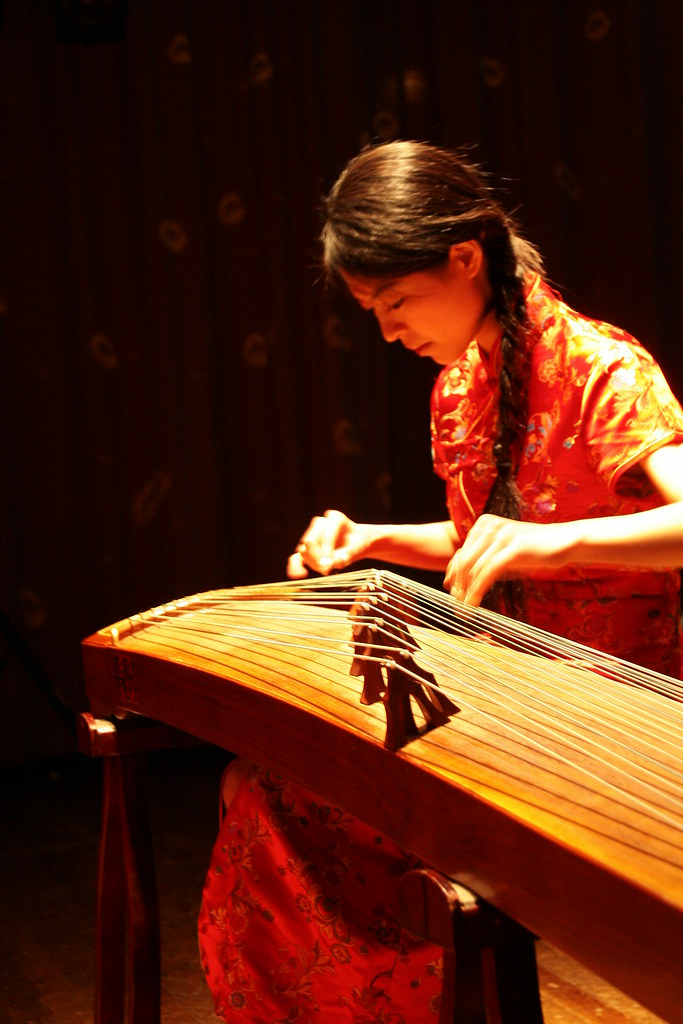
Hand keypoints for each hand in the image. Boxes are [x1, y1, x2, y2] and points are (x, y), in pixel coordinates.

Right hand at [287, 510, 371, 578]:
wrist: (358, 543)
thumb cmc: (359, 543)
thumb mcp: (358, 548)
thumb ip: (346, 555)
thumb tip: (333, 563)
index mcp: (335, 517)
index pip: (325, 536)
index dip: (326, 551)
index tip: (329, 566)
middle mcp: (321, 522)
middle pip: (310, 541)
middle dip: (317, 558)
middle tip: (327, 570)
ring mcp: (312, 534)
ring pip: (304, 550)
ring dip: (312, 563)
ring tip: (326, 571)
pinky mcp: (307, 548)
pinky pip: (296, 557)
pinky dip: (296, 566)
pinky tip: (299, 574)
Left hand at [444, 514, 574, 604]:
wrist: (564, 542)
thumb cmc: (533, 551)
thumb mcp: (504, 554)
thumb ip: (483, 563)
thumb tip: (458, 582)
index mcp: (484, 524)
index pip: (461, 553)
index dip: (453, 575)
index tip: (452, 593)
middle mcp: (489, 526)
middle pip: (463, 561)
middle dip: (458, 585)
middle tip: (456, 605)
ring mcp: (501, 535)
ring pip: (473, 567)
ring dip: (466, 591)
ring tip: (464, 609)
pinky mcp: (513, 547)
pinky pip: (488, 571)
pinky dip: (477, 590)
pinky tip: (474, 603)